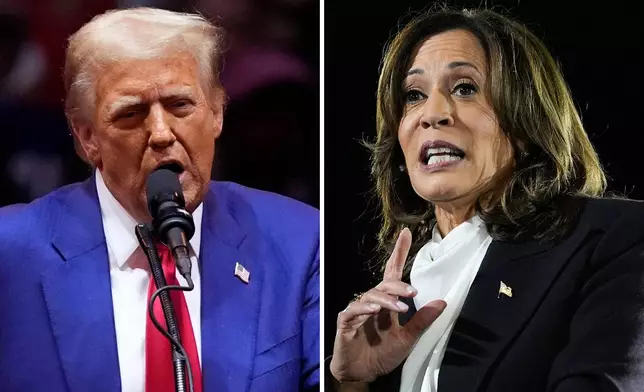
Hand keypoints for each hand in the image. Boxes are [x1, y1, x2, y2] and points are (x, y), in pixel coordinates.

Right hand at [330, 228, 446, 382]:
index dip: (399, 253)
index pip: (393, 273)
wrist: (362, 373)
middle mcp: (373, 302)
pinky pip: (354, 310)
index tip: (407, 234)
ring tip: (400, 307)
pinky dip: (364, 308)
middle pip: (384, 284)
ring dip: (387, 300)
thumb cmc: (382, 354)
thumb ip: (422, 320)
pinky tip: (375, 311)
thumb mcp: (408, 338)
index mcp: (387, 303)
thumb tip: (443, 302)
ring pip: (372, 296)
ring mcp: (358, 310)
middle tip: (412, 292)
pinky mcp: (345, 321)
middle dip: (398, 285)